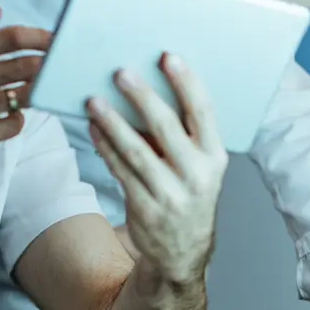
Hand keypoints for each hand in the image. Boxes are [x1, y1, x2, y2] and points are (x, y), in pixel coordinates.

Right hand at [0, 6, 48, 172]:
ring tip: (30, 90)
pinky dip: (16, 119)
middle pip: (26, 66)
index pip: (11, 37)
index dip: (40, 37)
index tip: (57, 40)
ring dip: (32, 92)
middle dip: (46, 66)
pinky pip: (14, 124)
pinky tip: (6, 115)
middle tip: (56, 67)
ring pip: (23, 96)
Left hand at [87, 53, 228, 283]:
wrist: (183, 252)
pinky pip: (120, 170)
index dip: (186, 83)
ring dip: (112, 121)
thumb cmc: (189, 194)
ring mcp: (170, 194)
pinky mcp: (145, 208)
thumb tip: (148, 88)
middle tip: (120, 72)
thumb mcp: (200, 167)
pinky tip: (94, 128)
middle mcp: (197, 175)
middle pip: (166, 127)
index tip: (168, 57)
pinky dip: (105, 147)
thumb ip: (183, 135)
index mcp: (215, 157)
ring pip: (136, 150)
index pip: (203, 112)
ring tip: (94, 100)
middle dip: (141, 96)